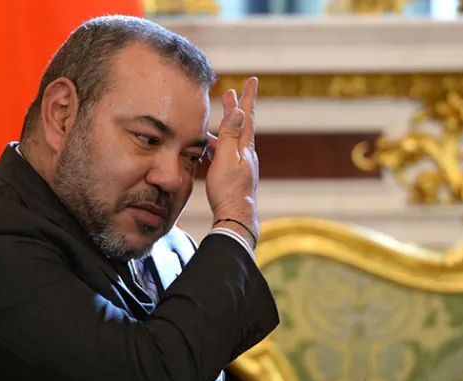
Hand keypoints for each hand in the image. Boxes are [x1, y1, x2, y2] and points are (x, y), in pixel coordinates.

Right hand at [205, 77, 259, 246]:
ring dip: (224, 129)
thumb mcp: (226, 158)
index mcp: (245, 148)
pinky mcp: (235, 177)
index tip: (252, 80)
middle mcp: (246, 155)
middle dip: (235, 109)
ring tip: (213, 122)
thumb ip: (230, 135)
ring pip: (232, 141)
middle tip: (232, 94)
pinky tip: (210, 151)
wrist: (235, 217)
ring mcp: (242, 166)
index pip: (247, 116)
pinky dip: (218, 147)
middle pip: (240, 126)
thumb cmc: (228, 189)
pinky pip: (226, 155)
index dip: (247, 98)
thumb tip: (239, 110)